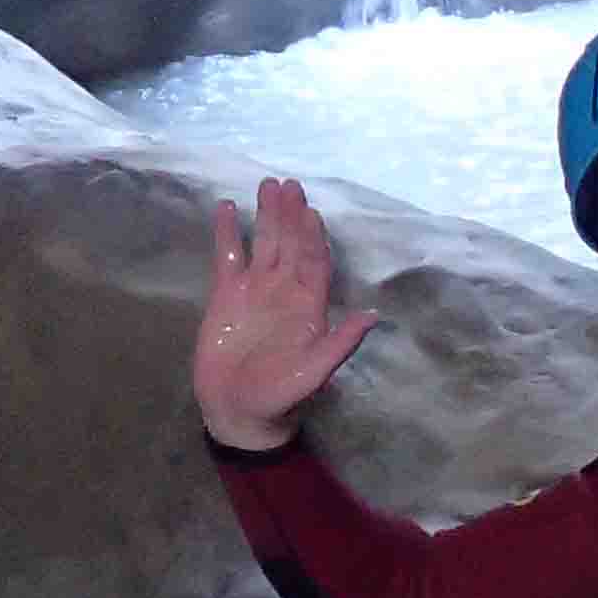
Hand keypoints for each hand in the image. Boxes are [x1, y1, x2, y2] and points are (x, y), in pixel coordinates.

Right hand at [193, 176, 379, 453]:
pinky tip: (224, 208)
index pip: (315, 262)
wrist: (237, 412)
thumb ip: (339, 344)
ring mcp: (255, 290)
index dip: (313, 237)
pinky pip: (228, 257)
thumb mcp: (314, 374)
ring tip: (267, 185)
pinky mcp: (226, 296)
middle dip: (291, 216)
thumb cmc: (280, 397)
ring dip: (266, 216)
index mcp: (309, 306)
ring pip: (264, 244)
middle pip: (291, 245)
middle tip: (288, 185)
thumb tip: (373, 316)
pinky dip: (227, 233)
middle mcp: (285, 291)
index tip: (310, 211)